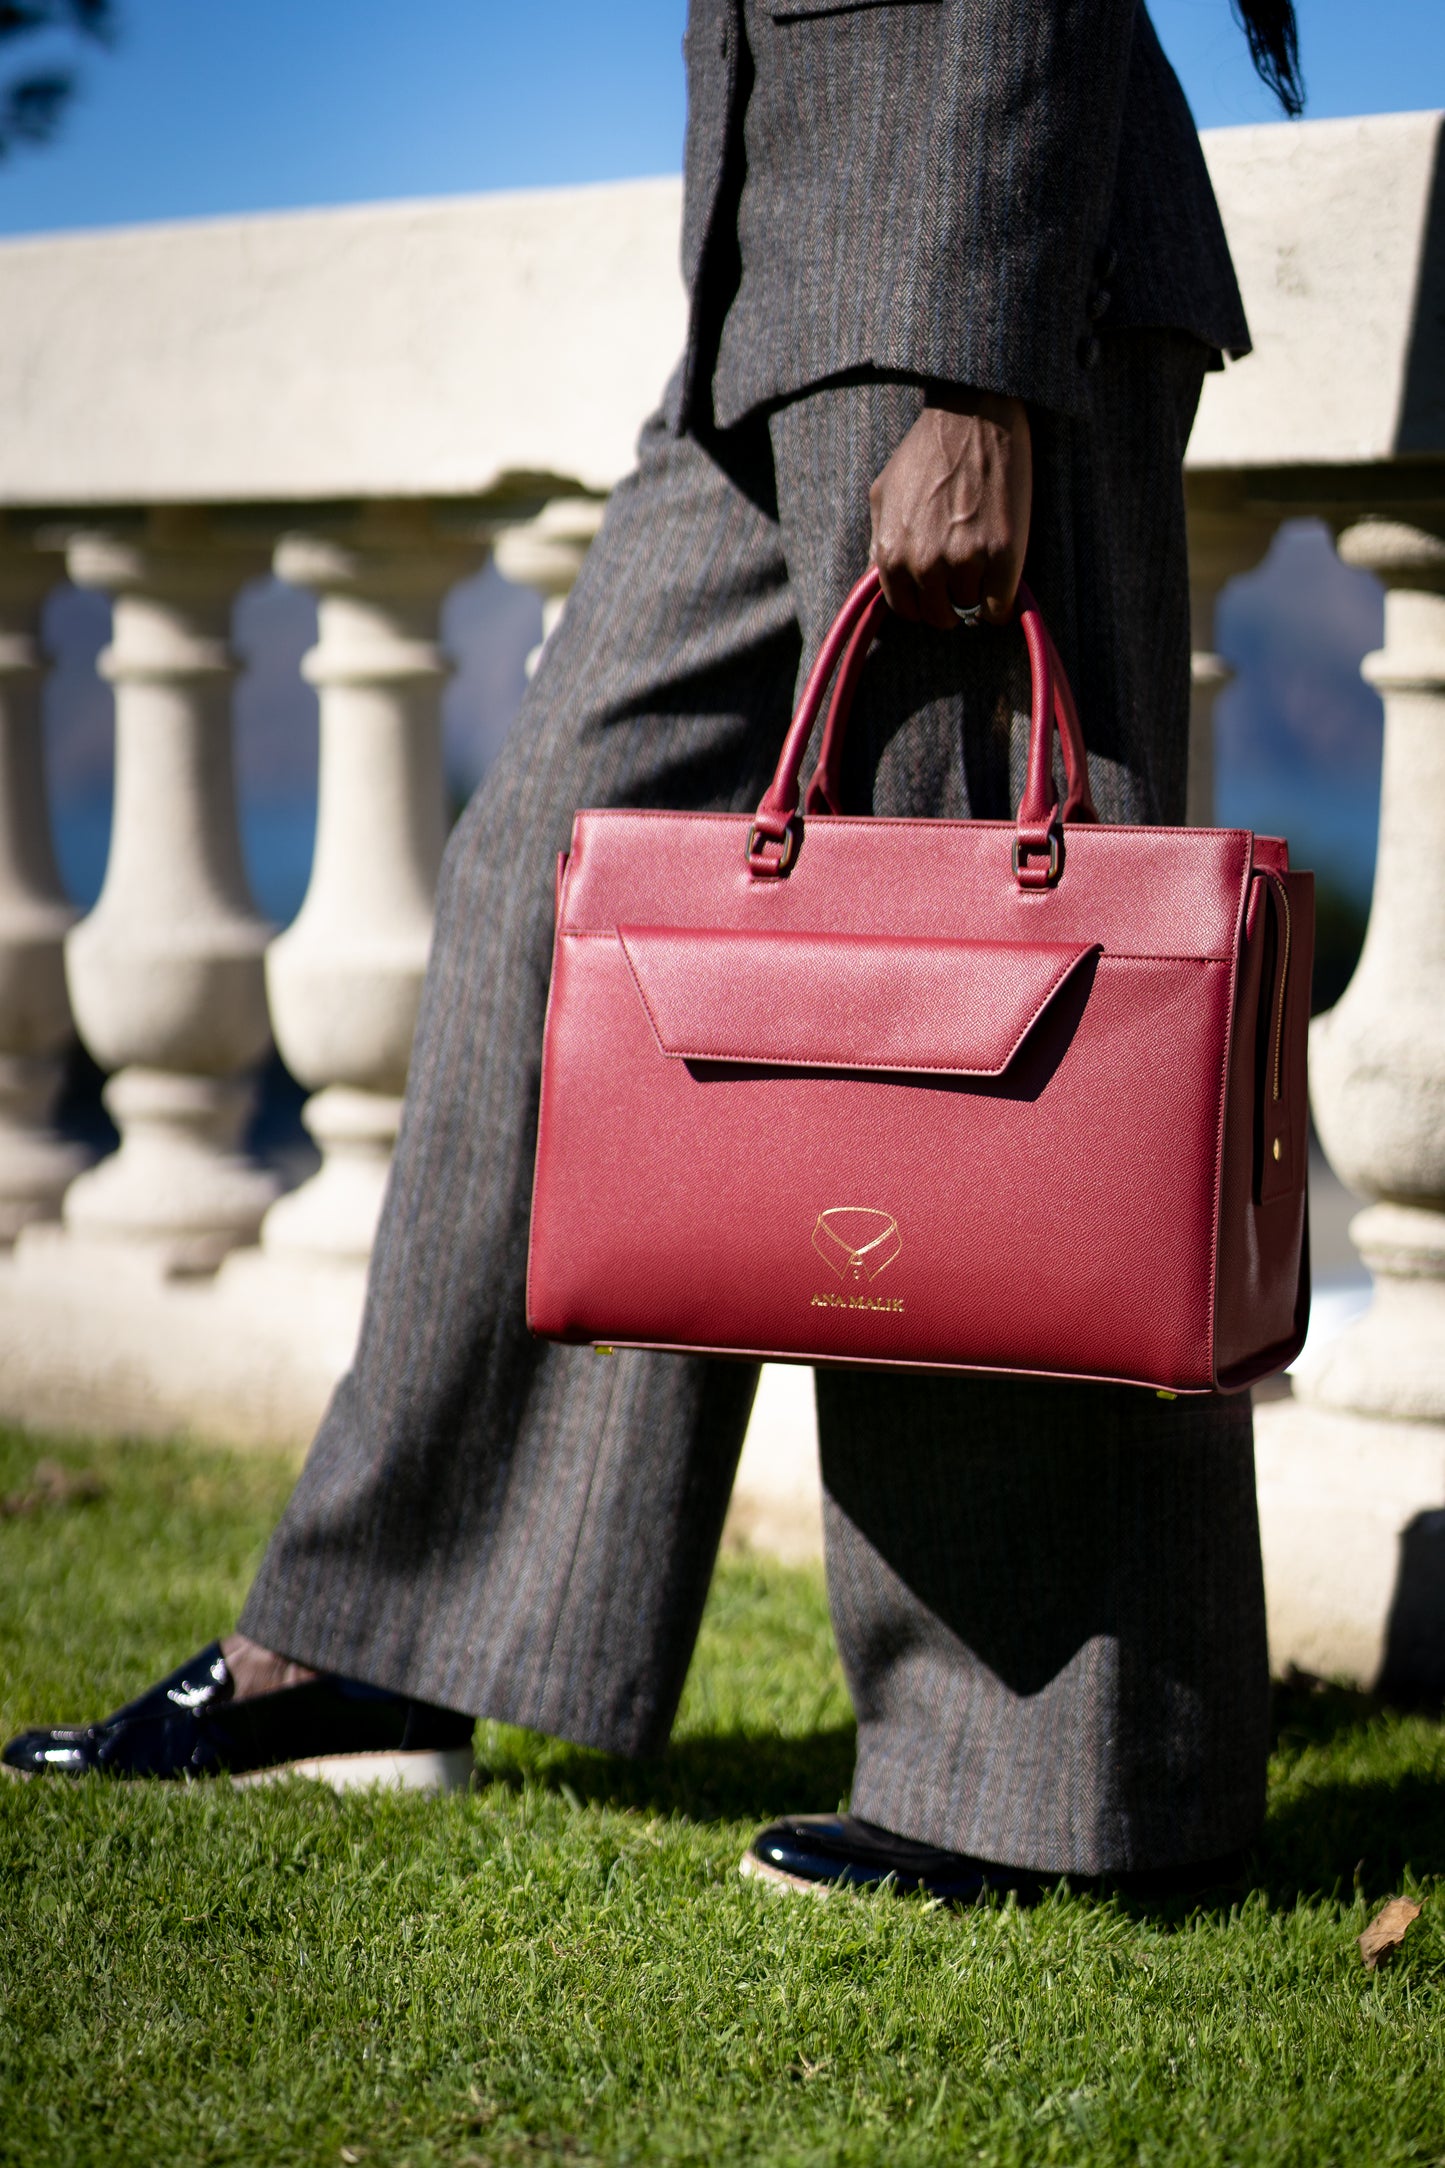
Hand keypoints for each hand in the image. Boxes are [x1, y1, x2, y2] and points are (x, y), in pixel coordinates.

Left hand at [869, 388, 1032, 629]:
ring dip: (977, 594)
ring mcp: (964, 561)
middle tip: (963, 577)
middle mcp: (924, 564)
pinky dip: (1001, 602)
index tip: (938, 588)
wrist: (972, 415)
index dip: (923, 600)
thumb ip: (879, 542)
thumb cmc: (927, 451)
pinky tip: (1002, 577)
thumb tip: (878, 578)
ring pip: (970, 611)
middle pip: (939, 616)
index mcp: (891, 554)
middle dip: (950, 602)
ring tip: (983, 562)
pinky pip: (999, 608)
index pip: (906, 610)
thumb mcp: (883, 494)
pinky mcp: (1002, 555)